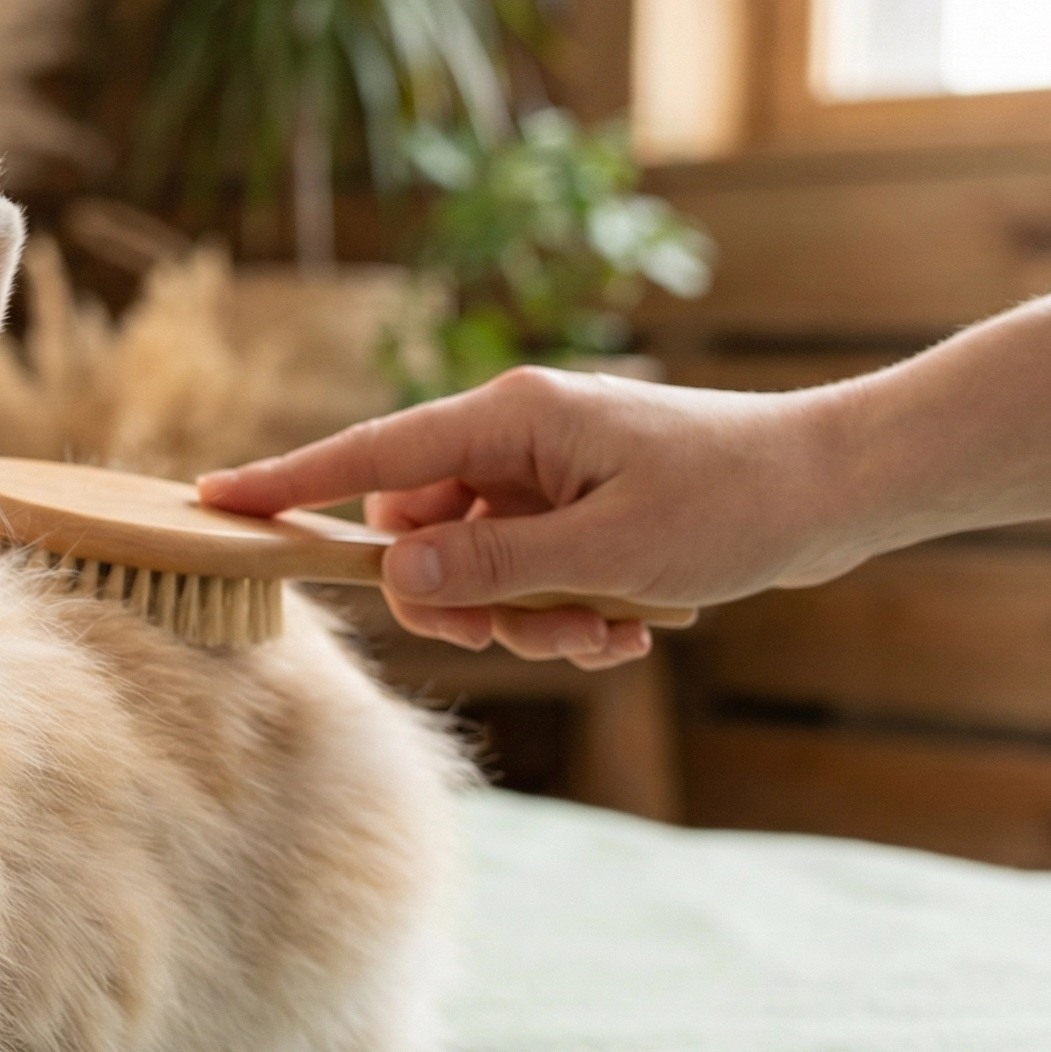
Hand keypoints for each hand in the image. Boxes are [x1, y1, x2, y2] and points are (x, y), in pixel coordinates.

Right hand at [198, 367, 859, 667]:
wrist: (836, 490)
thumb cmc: (732, 504)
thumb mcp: (604, 551)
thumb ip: (488, 565)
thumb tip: (391, 570)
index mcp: (509, 418)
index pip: (369, 456)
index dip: (288, 484)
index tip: (213, 502)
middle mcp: (514, 439)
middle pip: (414, 534)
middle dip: (461, 602)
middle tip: (530, 633)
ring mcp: (544, 477)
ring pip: (471, 570)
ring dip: (525, 621)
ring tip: (608, 631)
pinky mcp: (575, 512)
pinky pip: (525, 579)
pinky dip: (564, 616)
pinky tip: (632, 628)